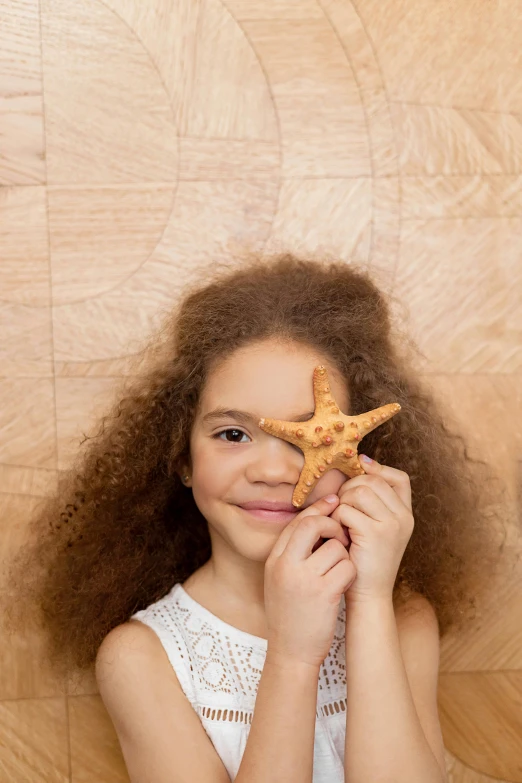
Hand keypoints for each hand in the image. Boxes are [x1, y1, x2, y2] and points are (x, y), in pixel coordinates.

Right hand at [264, 495, 355, 667]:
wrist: (290, 652)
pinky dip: (350, 574)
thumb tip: (316, 521)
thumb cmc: (290, 613)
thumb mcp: (280, 579)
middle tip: (340, 538)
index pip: (298, 522)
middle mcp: (286, 565)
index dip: (319, 509)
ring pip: (336, 547)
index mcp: (275, 559)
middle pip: (314, 524)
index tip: (334, 503)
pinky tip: (342, 586)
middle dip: (333, 526)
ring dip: (344, 558)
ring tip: (337, 574)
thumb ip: (293, 552)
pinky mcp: (324, 593)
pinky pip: (347, 567)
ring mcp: (304, 578)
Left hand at [330, 456, 413, 604]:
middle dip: (350, 489)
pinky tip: (338, 535)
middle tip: (341, 508)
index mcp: (406, 515)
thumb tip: (361, 460)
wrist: (368, 595)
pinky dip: (336, 519)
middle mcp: (404, 518)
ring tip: (340, 522)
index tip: (359, 467)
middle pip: (373, 481)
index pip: (399, 478)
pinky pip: (346, 510)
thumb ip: (374, 501)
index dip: (379, 468)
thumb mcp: (376, 527)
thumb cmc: (365, 560)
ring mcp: (392, 525)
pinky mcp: (375, 534)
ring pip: (359, 491)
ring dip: (342, 503)